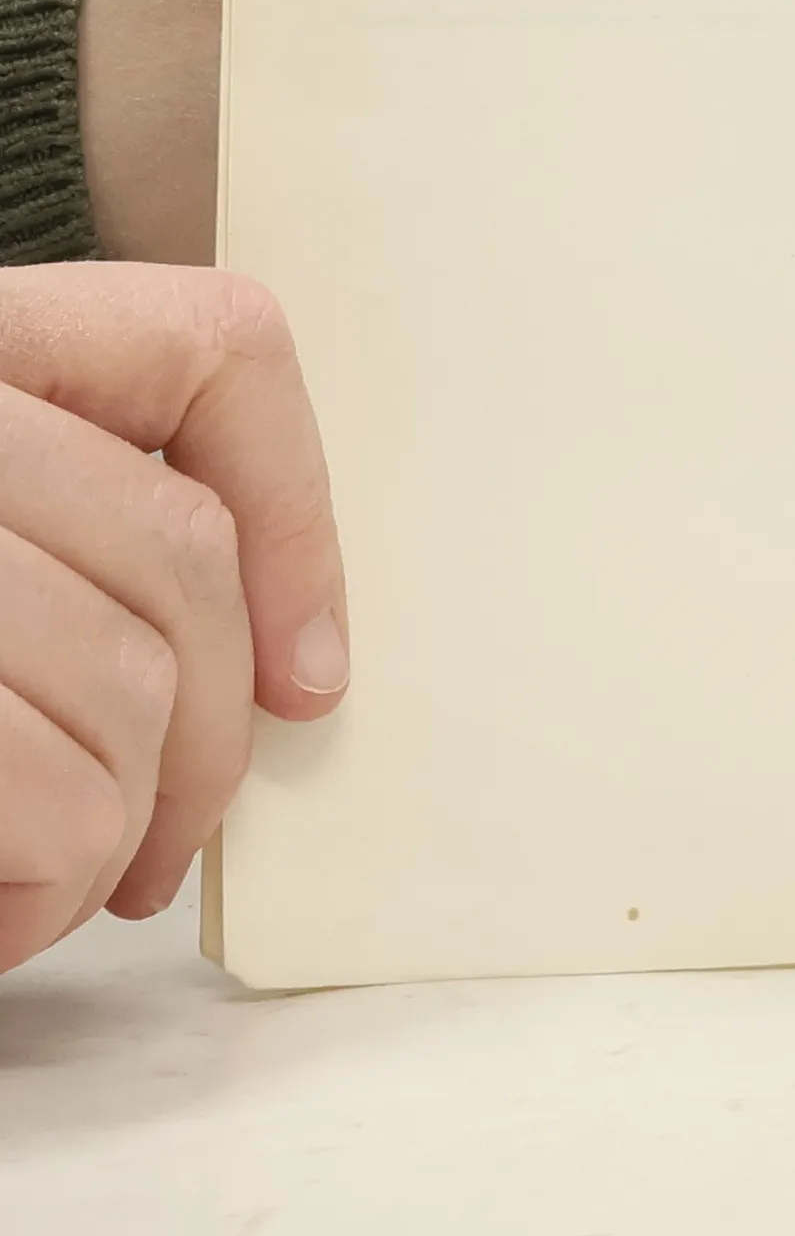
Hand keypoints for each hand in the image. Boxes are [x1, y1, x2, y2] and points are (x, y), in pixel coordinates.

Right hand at [0, 265, 346, 972]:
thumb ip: (68, 542)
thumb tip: (291, 660)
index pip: (211, 348)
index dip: (299, 508)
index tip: (307, 663)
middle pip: (179, 554)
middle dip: (207, 736)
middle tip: (165, 840)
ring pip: (123, 686)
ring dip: (119, 830)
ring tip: (56, 884)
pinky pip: (48, 792)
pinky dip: (46, 888)